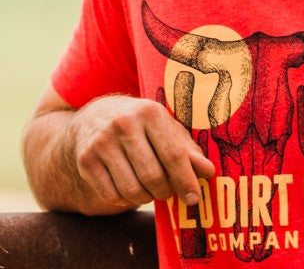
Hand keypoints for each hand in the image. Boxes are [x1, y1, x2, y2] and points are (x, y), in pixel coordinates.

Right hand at [72, 94, 214, 208]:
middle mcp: (124, 124)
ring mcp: (102, 142)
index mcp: (150, 111)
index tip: (194, 198)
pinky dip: (125, 200)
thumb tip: (208, 172)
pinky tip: (129, 188)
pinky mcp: (86, 160)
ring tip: (150, 189)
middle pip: (152, 175)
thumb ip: (188, 150)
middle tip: (168, 191)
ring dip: (146, 197)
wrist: (95, 117)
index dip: (185, 180)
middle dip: (165, 191)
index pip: (172, 154)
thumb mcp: (166, 128)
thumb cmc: (142, 125)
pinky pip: (112, 195)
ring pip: (132, 189)